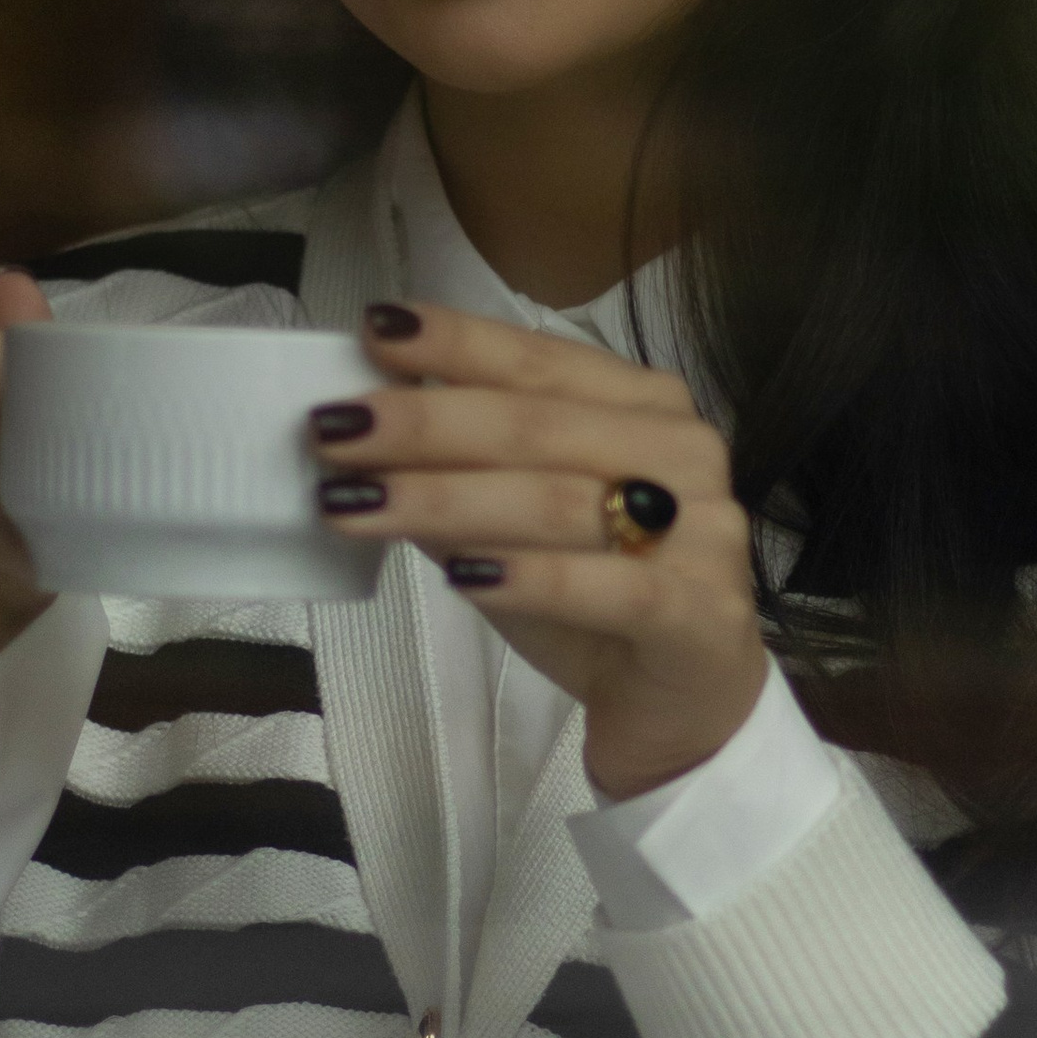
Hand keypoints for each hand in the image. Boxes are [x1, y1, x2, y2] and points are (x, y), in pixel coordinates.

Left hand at [309, 302, 766, 800]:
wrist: (682, 706)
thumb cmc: (591, 599)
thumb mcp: (512, 527)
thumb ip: (456, 474)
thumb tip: (360, 431)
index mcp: (645, 405)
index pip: (540, 358)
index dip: (455, 343)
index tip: (373, 331)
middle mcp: (682, 451)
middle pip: (538, 425)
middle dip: (424, 423)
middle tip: (333, 429)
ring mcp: (703, 531)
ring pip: (560, 501)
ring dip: (445, 499)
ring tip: (353, 503)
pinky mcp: (699, 614)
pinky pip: (608, 586)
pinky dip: (531, 578)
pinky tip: (461, 577)